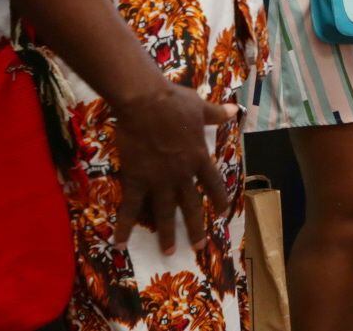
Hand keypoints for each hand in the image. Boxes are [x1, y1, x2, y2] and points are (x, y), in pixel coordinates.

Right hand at [114, 84, 237, 252]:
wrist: (144, 102)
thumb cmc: (172, 101)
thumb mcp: (198, 105)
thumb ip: (214, 114)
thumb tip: (232, 110)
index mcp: (198, 157)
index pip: (213, 183)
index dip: (219, 198)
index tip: (222, 212)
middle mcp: (181, 174)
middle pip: (192, 205)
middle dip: (196, 227)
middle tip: (198, 246)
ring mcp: (159, 180)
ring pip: (165, 213)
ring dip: (167, 233)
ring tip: (168, 252)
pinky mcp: (137, 180)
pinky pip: (130, 207)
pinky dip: (124, 226)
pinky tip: (119, 242)